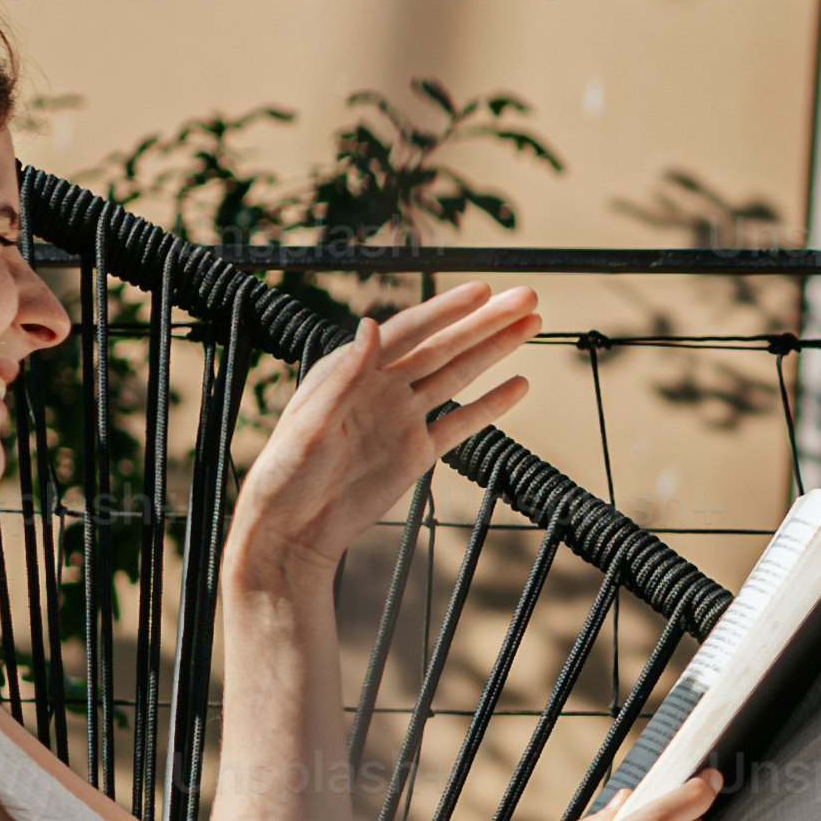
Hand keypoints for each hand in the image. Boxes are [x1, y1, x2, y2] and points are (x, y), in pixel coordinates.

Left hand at [228, 283, 548, 598]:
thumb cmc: (288, 473)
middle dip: (486, 322)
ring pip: (458, 376)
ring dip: (494, 351)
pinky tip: (518, 385)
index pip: (409, 331)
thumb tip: (372, 325)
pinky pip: (460, 424)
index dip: (447, 310)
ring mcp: (403, 419)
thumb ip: (346, 375)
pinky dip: (491, 405)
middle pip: (444, 347)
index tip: (484, 291)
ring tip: (532, 325)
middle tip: (528, 298)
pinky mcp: (417, 453)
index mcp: (353, 371)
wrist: (293, 529)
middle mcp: (382, 387)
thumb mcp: (311, 422)